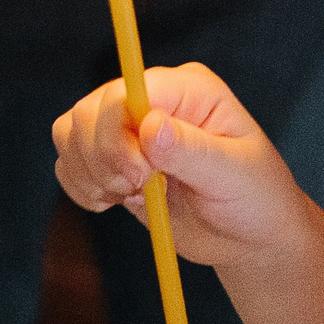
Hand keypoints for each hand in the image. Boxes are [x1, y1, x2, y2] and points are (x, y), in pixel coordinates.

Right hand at [51, 63, 312, 265]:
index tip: (143, 175)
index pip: (127, 91)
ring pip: (70, 133)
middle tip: (139, 188)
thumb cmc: (255, 198)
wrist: (248, 235)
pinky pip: (68, 162)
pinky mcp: (112, 160)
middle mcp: (152, 100)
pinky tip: (117, 201)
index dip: (118, 133)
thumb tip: (150, 126)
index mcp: (188, 89)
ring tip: (133, 195)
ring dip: (91, 173)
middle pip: (89, 111)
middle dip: (103, 158)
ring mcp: (128, 129)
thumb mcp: (234, 174)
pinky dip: (81, 187)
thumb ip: (192, 150)